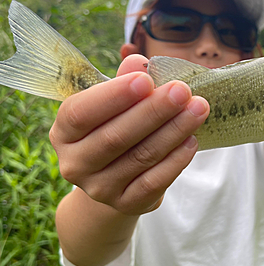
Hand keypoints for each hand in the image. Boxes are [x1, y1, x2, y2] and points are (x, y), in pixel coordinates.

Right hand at [49, 54, 209, 214]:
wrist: (115, 179)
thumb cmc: (115, 129)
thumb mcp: (113, 105)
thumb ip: (125, 82)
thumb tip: (139, 62)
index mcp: (64, 132)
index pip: (80, 113)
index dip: (113, 96)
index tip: (146, 80)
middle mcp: (75, 163)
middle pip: (115, 137)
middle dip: (153, 112)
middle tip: (182, 91)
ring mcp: (99, 189)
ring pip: (140, 157)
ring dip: (173, 131)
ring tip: (198, 109)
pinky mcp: (126, 204)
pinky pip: (154, 182)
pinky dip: (176, 160)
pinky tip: (192, 140)